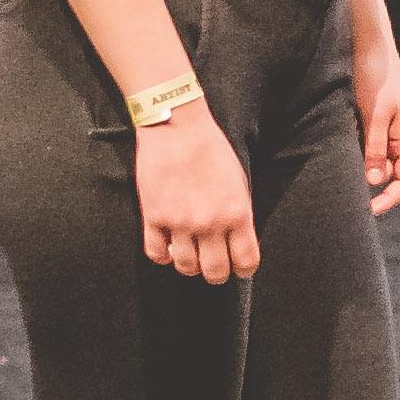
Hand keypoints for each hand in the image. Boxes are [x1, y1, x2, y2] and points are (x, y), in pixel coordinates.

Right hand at [133, 104, 259, 284]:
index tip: (238, 265)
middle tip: (212, 264)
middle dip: (216, 273)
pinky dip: (163, 255)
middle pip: (215, 273)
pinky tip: (168, 245)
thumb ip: (239, 215)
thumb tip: (238, 242)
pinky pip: (156, 254)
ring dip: (189, 264)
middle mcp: (210, 223)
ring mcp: (180, 222)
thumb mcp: (238, 181)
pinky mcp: (153, 217)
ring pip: (186, 268)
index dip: (243, 268)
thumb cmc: (210, 149)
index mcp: (237, 214)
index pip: (246, 263)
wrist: (177, 126)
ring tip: (189, 251)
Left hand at [351, 32, 399, 213]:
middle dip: (368, 180)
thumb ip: (374, 148)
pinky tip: (339, 140)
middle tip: (342, 181)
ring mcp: (387, 131)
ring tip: (338, 153)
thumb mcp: (374, 114)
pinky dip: (353, 149)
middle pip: (388, 175)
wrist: (369, 44)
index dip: (390, 199)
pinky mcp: (373, 123)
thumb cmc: (375, 77)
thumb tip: (373, 181)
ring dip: (357, 162)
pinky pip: (365, 147)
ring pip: (373, 161)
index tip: (368, 210)